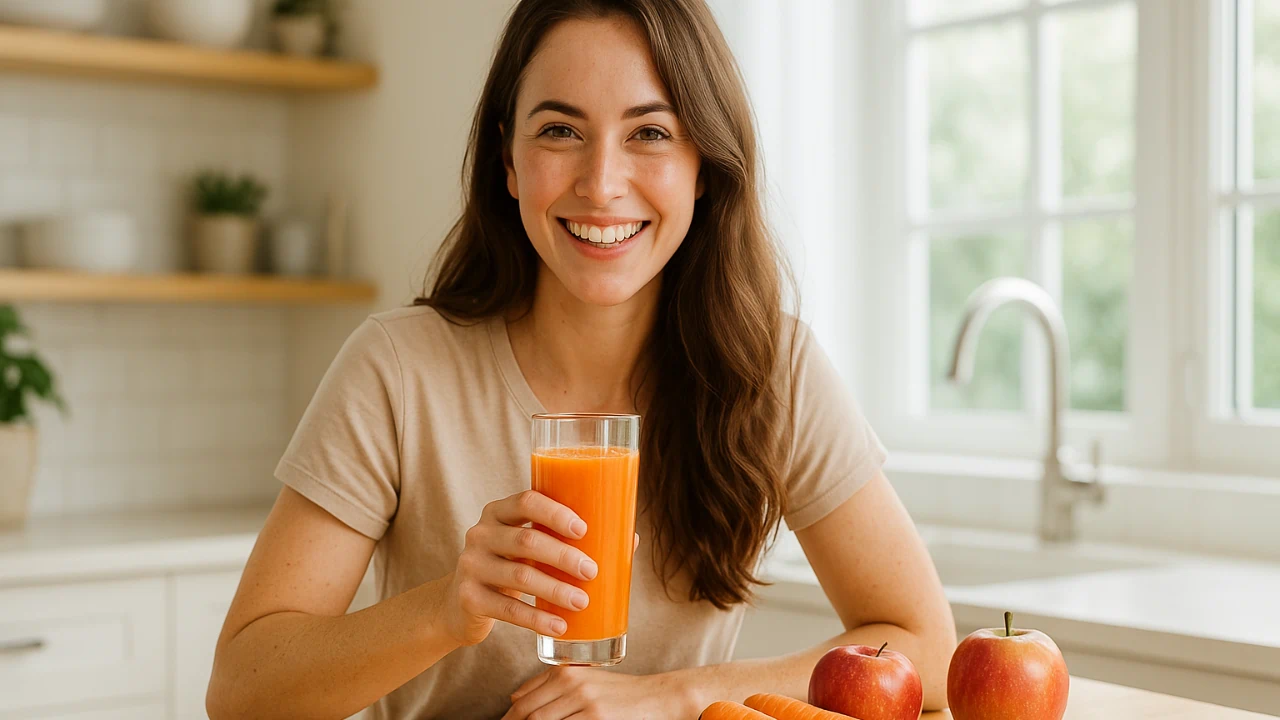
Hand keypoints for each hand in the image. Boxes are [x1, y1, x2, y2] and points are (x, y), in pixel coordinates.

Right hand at [437, 490, 597, 646]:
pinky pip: (508, 609)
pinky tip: (559, 626)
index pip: (526, 501)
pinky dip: (538, 619)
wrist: (461, 604)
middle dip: (563, 556)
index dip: (555, 513)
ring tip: (582, 602)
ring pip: (520, 576)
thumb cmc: (510, 566)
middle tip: (592, 571)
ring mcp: (471, 566)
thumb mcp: (528, 547)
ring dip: (556, 589)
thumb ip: (566, 540)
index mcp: (498, 512)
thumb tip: (632, 539)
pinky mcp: (469, 598)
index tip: (583, 529)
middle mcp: (480, 534)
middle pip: (526, 541)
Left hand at [502, 667, 696, 719]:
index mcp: (565, 673)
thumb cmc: (621, 693)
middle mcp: (571, 683)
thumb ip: (551, 684)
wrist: (659, 696)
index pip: (523, 701)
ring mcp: (583, 701)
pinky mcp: (596, 717)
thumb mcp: (586, 680)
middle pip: (528, 714)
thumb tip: (514, 697)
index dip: (509, 719)